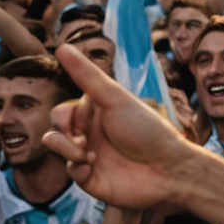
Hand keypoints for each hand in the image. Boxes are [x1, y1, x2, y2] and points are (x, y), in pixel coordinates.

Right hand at [44, 45, 206, 209]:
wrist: (168, 169)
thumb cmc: (148, 131)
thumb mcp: (116, 99)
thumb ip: (88, 76)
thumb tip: (62, 46)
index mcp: (98, 114)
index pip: (63, 111)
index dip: (70, 115)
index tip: (89, 119)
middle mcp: (91, 133)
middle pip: (56, 128)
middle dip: (66, 132)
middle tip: (85, 140)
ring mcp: (89, 155)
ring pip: (56, 148)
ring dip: (67, 149)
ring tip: (89, 154)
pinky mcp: (90, 177)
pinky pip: (69, 171)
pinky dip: (77, 167)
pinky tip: (94, 167)